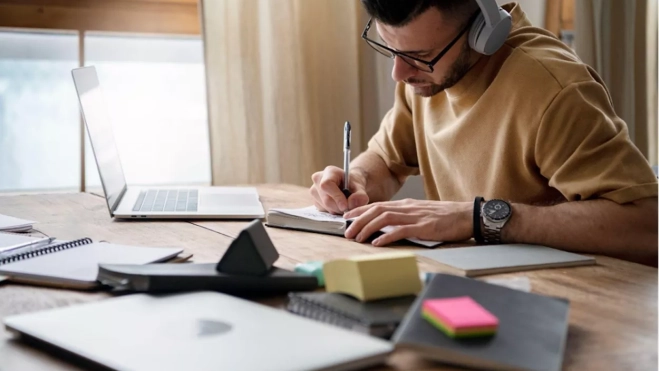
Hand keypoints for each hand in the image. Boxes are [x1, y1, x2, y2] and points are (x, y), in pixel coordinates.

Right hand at [310, 166, 368, 213]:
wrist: (348, 186)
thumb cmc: (353, 184)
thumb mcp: (360, 188)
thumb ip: (360, 196)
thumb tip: (352, 204)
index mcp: (329, 172)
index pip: (327, 185)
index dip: (336, 197)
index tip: (345, 206)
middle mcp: (318, 179)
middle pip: (326, 199)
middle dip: (339, 207)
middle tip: (349, 208)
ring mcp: (314, 190)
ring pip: (324, 206)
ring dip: (336, 210)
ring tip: (345, 204)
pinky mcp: (314, 200)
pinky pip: (323, 210)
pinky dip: (332, 211)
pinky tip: (338, 205)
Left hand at [343, 199, 472, 245]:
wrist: (467, 215)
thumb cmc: (446, 217)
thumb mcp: (422, 213)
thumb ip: (406, 216)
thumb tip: (389, 225)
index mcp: (406, 205)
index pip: (378, 205)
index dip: (360, 210)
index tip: (347, 217)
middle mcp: (408, 208)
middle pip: (376, 210)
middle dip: (358, 220)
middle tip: (346, 231)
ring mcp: (415, 216)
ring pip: (384, 219)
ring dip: (368, 228)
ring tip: (357, 238)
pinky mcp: (424, 227)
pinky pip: (401, 230)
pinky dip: (386, 236)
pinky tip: (377, 243)